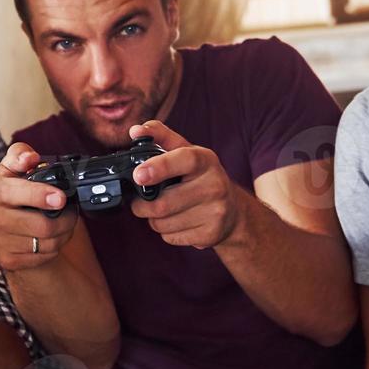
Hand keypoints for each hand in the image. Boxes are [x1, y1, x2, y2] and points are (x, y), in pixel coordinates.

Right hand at [0, 143, 78, 270]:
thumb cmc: (9, 193)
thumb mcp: (10, 169)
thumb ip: (19, 155)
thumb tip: (29, 157)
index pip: (13, 194)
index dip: (39, 195)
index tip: (60, 197)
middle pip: (40, 225)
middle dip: (65, 218)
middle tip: (71, 210)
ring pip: (46, 243)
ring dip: (64, 233)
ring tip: (64, 222)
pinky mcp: (8, 260)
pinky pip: (44, 257)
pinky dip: (55, 247)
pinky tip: (53, 237)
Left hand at [126, 121, 241, 249]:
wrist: (233, 212)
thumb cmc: (201, 178)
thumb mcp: (186, 153)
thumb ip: (160, 137)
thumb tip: (135, 131)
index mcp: (205, 160)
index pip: (183, 160)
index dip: (159, 167)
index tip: (138, 175)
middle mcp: (215, 185)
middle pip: (163, 203)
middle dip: (141, 205)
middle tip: (141, 201)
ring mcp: (215, 211)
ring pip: (163, 223)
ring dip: (153, 219)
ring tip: (164, 210)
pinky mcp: (211, 234)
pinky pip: (170, 237)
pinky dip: (166, 231)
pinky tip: (178, 222)